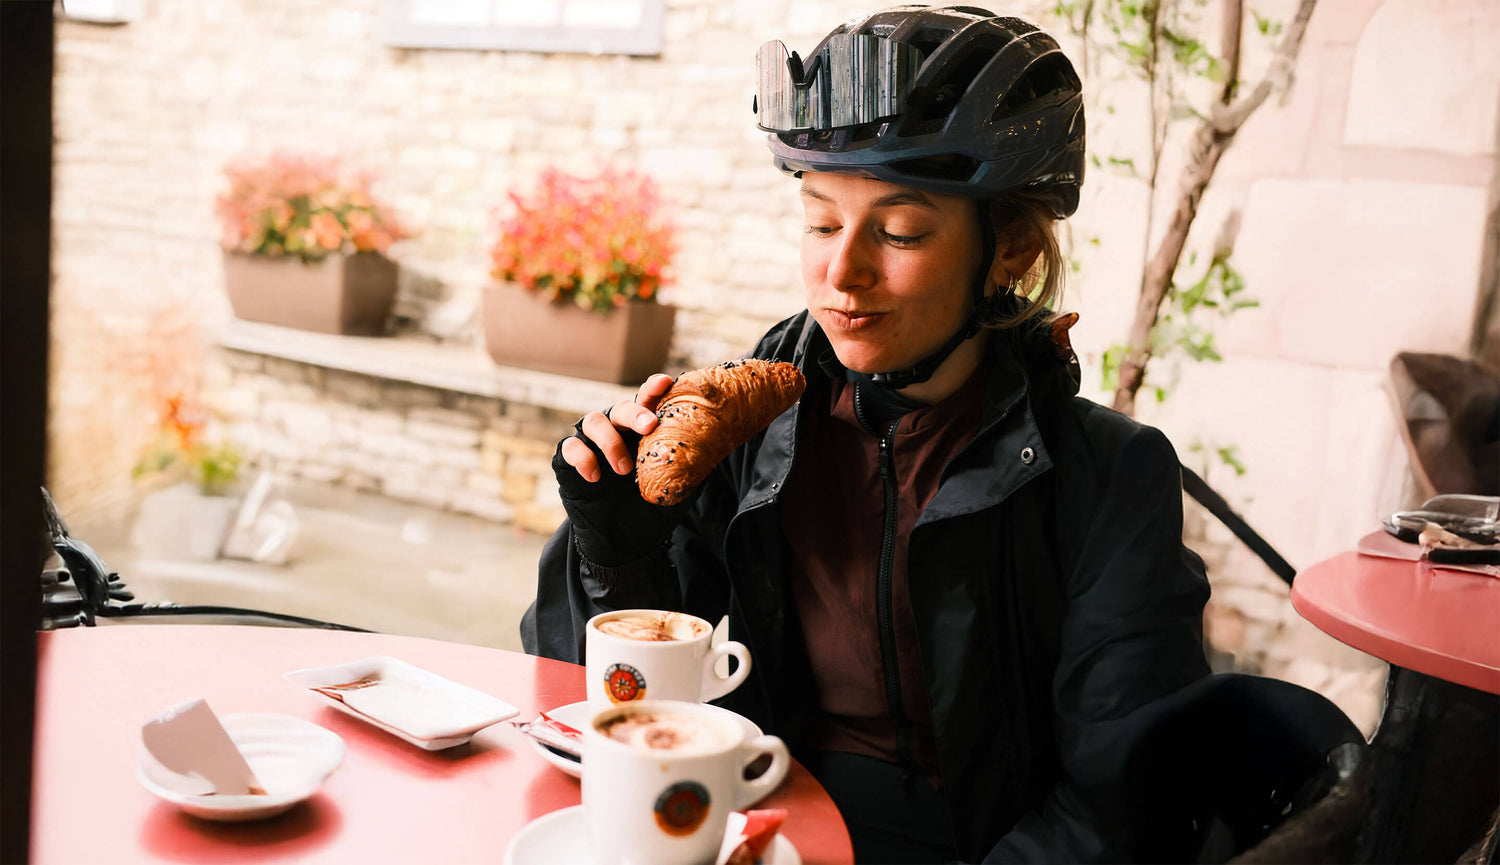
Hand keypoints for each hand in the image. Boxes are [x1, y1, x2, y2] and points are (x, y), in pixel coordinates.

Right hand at [554, 374, 686, 565]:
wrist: (623, 546)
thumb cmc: (651, 512)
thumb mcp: (676, 489)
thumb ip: (689, 467)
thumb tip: (714, 447)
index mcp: (642, 433)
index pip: (648, 403)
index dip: (654, 390)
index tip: (666, 382)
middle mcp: (617, 432)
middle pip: (620, 408)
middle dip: (635, 412)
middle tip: (650, 426)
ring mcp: (591, 445)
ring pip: (593, 421)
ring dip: (610, 441)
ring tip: (624, 470)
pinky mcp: (569, 463)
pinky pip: (570, 447)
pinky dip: (583, 457)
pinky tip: (595, 477)